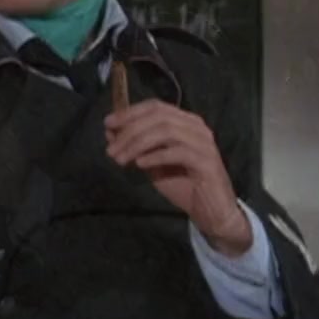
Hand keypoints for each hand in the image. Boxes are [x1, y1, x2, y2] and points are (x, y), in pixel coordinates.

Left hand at [105, 100, 251, 256]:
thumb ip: (135, 146)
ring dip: (137, 144)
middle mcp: (196, 128)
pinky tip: (139, 164)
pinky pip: (178, 152)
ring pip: (166, 131)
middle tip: (111, 149)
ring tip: (120, 159)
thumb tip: (110, 131)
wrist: (210, 211)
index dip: (130, 112)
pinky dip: (155, 156)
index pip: (155, 106)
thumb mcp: (151, 163)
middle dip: (129, 130)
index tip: (108, 124)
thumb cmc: (182, 185)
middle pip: (159, 116)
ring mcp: (204, 143)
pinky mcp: (207, 161)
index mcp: (185, 122)